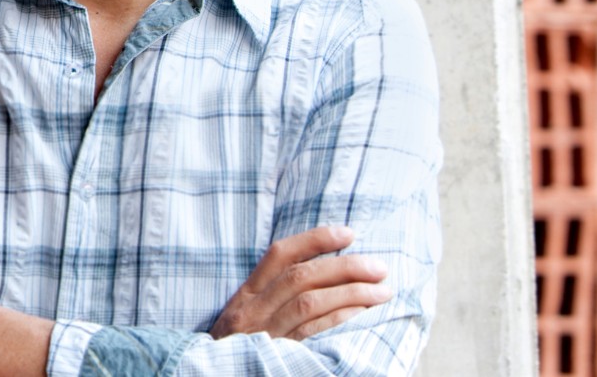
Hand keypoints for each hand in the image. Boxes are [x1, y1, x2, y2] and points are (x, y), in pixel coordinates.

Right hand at [210, 225, 391, 339]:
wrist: (214, 376)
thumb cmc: (240, 348)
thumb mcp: (245, 318)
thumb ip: (272, 296)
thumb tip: (322, 274)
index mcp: (246, 294)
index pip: (280, 254)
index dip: (314, 240)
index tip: (349, 234)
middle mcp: (252, 309)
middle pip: (300, 276)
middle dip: (344, 267)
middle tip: (379, 267)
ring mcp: (264, 332)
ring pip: (308, 302)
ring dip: (350, 293)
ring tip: (382, 291)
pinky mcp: (277, 354)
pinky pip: (311, 331)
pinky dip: (339, 318)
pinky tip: (362, 313)